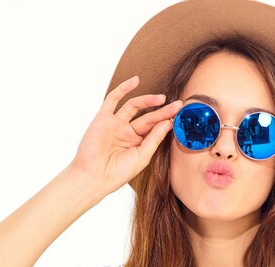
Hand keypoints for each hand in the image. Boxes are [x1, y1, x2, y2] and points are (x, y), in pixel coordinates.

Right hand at [69, 75, 182, 196]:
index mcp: (137, 144)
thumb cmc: (118, 172)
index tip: (180, 115)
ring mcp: (115, 124)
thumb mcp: (142, 156)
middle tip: (178, 105)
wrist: (94, 177)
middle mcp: (127, 133)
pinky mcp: (103, 118)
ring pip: (133, 107)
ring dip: (148, 100)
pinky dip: (123, 89)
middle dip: (162, 111)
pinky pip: (113, 100)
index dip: (167, 121)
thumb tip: (168, 122)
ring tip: (162, 98)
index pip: (155, 129)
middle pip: (148, 118)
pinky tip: (135, 81)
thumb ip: (154, 138)